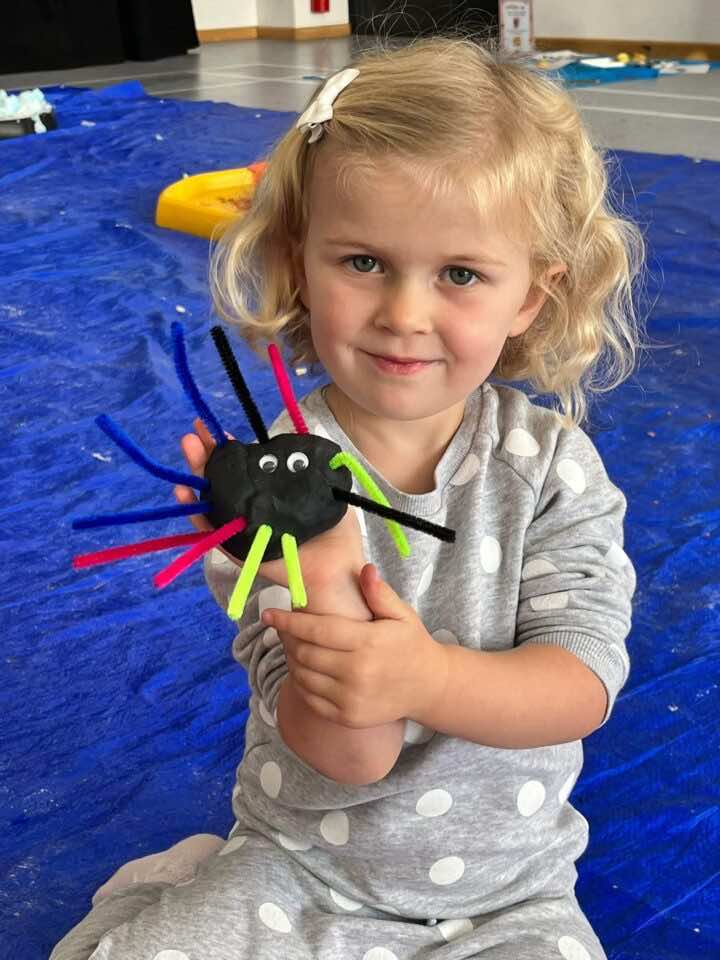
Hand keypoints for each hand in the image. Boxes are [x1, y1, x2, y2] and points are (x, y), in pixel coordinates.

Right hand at [174, 418, 365, 591]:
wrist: (338, 571)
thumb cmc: (336, 536)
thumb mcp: (326, 494)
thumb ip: (314, 469)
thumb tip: (305, 436)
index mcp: (269, 497)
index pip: (244, 469)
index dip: (229, 449)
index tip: (219, 430)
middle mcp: (252, 511)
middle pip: (221, 479)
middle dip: (206, 454)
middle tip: (195, 432)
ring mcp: (242, 529)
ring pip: (211, 499)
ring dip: (196, 473)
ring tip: (189, 448)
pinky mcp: (239, 549)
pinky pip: (212, 531)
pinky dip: (197, 513)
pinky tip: (184, 492)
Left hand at [263, 563, 449, 727]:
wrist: (429, 687)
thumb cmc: (411, 644)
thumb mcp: (402, 614)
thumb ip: (380, 593)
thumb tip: (365, 569)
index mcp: (368, 643)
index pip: (316, 630)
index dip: (288, 621)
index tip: (268, 613)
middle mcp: (357, 673)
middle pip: (305, 653)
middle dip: (287, 638)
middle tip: (282, 627)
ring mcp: (351, 698)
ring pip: (303, 676)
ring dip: (292, 659)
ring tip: (293, 645)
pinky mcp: (347, 716)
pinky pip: (311, 698)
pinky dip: (300, 682)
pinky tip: (304, 668)